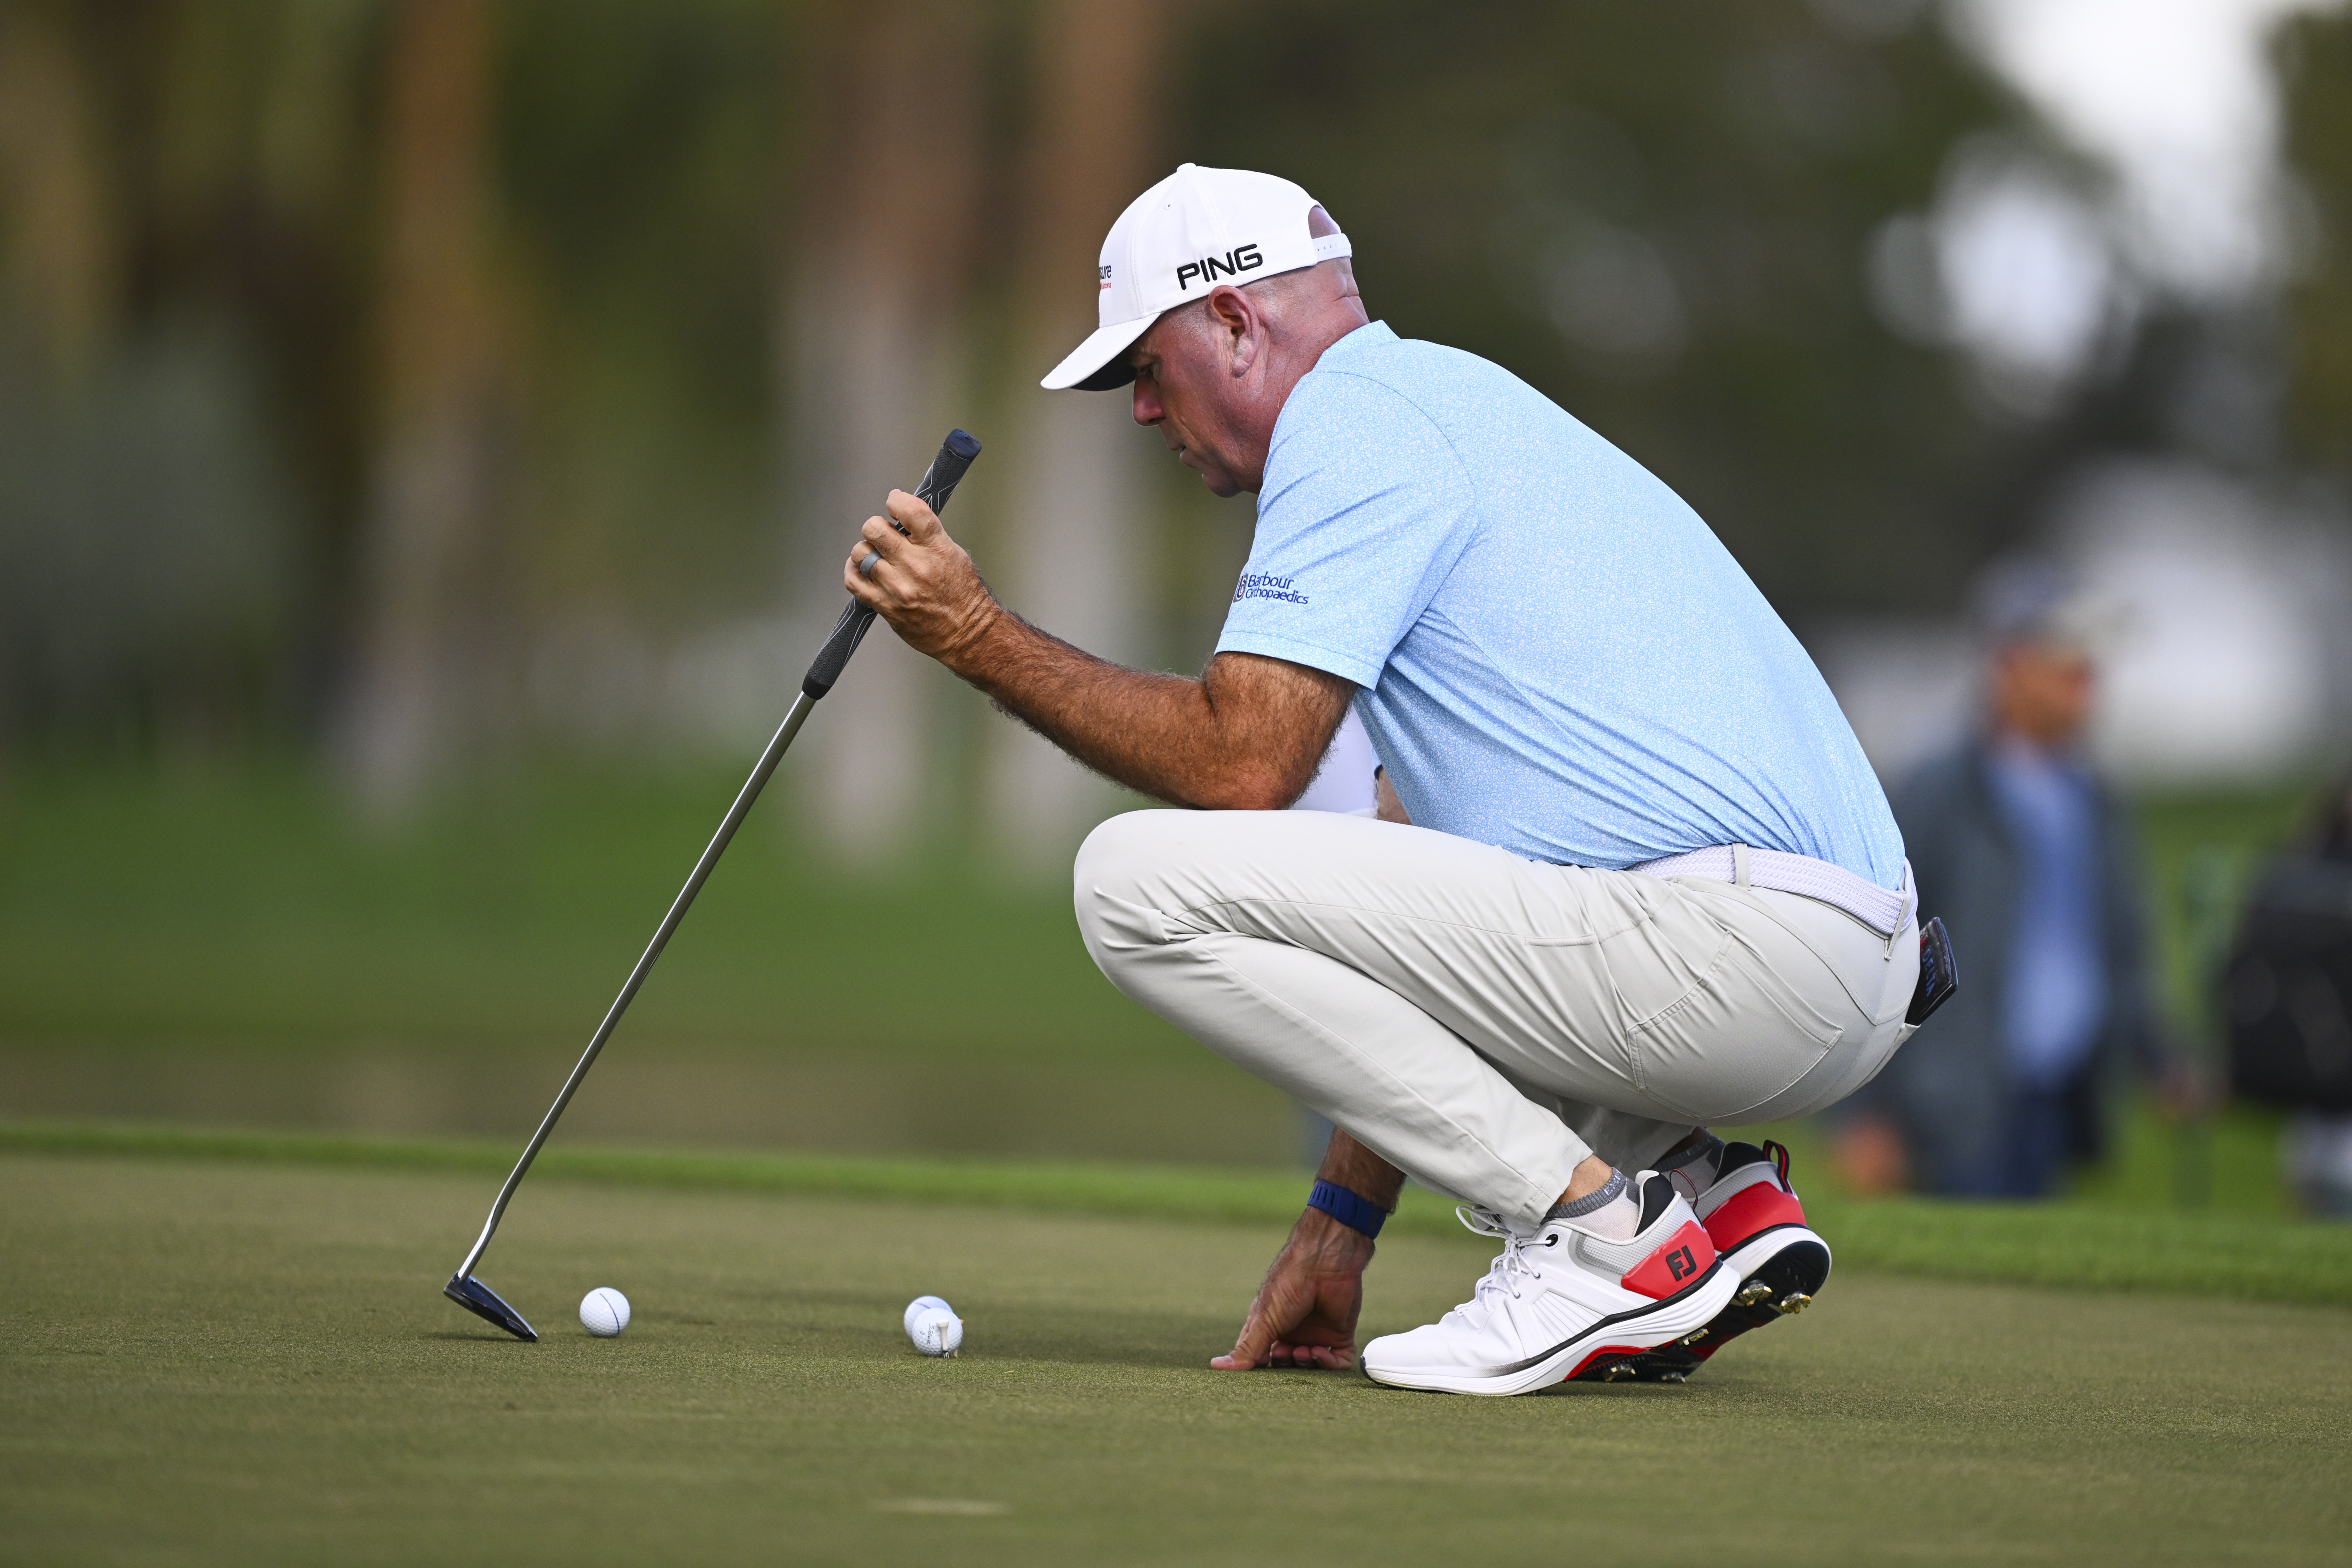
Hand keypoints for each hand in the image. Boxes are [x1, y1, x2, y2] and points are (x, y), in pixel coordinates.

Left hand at [844, 489, 1001, 666]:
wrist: (967, 633)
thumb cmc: (964, 596)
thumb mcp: (955, 554)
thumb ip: (928, 534)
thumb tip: (903, 517)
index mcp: (937, 548)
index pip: (910, 511)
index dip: (897, 501)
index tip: (894, 503)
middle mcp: (915, 566)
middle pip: (875, 529)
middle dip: (877, 527)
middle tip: (884, 534)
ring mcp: (897, 587)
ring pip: (860, 553)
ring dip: (866, 550)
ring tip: (876, 556)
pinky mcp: (885, 606)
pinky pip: (854, 581)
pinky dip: (853, 571)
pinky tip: (862, 570)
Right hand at [1211, 1206, 1372, 1370]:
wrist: (1324, 1262)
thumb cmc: (1289, 1285)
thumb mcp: (1263, 1320)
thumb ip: (1246, 1348)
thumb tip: (1216, 1366)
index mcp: (1270, 1324)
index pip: (1260, 1355)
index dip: (1259, 1365)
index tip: (1259, 1366)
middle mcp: (1293, 1330)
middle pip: (1286, 1363)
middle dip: (1284, 1363)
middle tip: (1283, 1352)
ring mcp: (1316, 1332)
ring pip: (1311, 1365)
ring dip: (1305, 1364)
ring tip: (1302, 1350)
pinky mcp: (1339, 1333)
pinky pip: (1337, 1361)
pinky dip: (1329, 1364)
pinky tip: (1319, 1351)